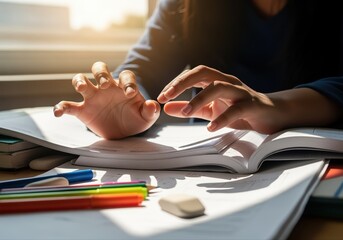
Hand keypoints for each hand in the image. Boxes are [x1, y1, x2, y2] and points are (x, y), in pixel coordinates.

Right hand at [53, 62, 159, 138]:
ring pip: (81, 79)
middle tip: (105, 85)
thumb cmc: (136, 119)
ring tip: (82, 87)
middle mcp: (107, 87)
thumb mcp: (147, 117)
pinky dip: (61, 107)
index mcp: (124, 86)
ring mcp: (93, 97)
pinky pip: (68, 105)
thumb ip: (150, 111)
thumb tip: (153, 105)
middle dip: (101, 73)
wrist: (124, 132)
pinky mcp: (83, 110)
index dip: (127, 82)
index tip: (129, 94)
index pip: (125, 75)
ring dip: (80, 80)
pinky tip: (58, 113)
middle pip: (99, 68)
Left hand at [157, 65, 285, 133]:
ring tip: (187, 112)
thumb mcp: (210, 110)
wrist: (271, 115)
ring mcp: (241, 92)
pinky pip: (237, 109)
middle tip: (165, 96)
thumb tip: (166, 108)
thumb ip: (190, 109)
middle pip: (203, 73)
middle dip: (182, 83)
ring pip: (219, 87)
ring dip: (200, 99)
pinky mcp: (252, 105)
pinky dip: (222, 118)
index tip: (160, 96)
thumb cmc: (239, 110)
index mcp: (216, 81)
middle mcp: (227, 82)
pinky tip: (210, 128)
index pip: (192, 75)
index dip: (175, 83)